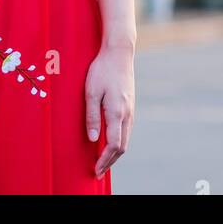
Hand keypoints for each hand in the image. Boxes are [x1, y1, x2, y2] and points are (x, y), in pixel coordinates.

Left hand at [84, 45, 134, 178]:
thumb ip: (92, 116)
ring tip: (103, 160)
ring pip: (126, 139)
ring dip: (115, 153)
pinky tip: (111, 141)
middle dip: (110, 161)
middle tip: (98, 171)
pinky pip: (127, 129)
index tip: (96, 169)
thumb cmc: (102, 70)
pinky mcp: (130, 104)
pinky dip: (119, 141)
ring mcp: (130, 109)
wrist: (119, 52)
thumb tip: (93, 139)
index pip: (113, 145)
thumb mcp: (91, 92)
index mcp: (117, 112)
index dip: (105, 160)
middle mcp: (127, 114)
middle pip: (122, 146)